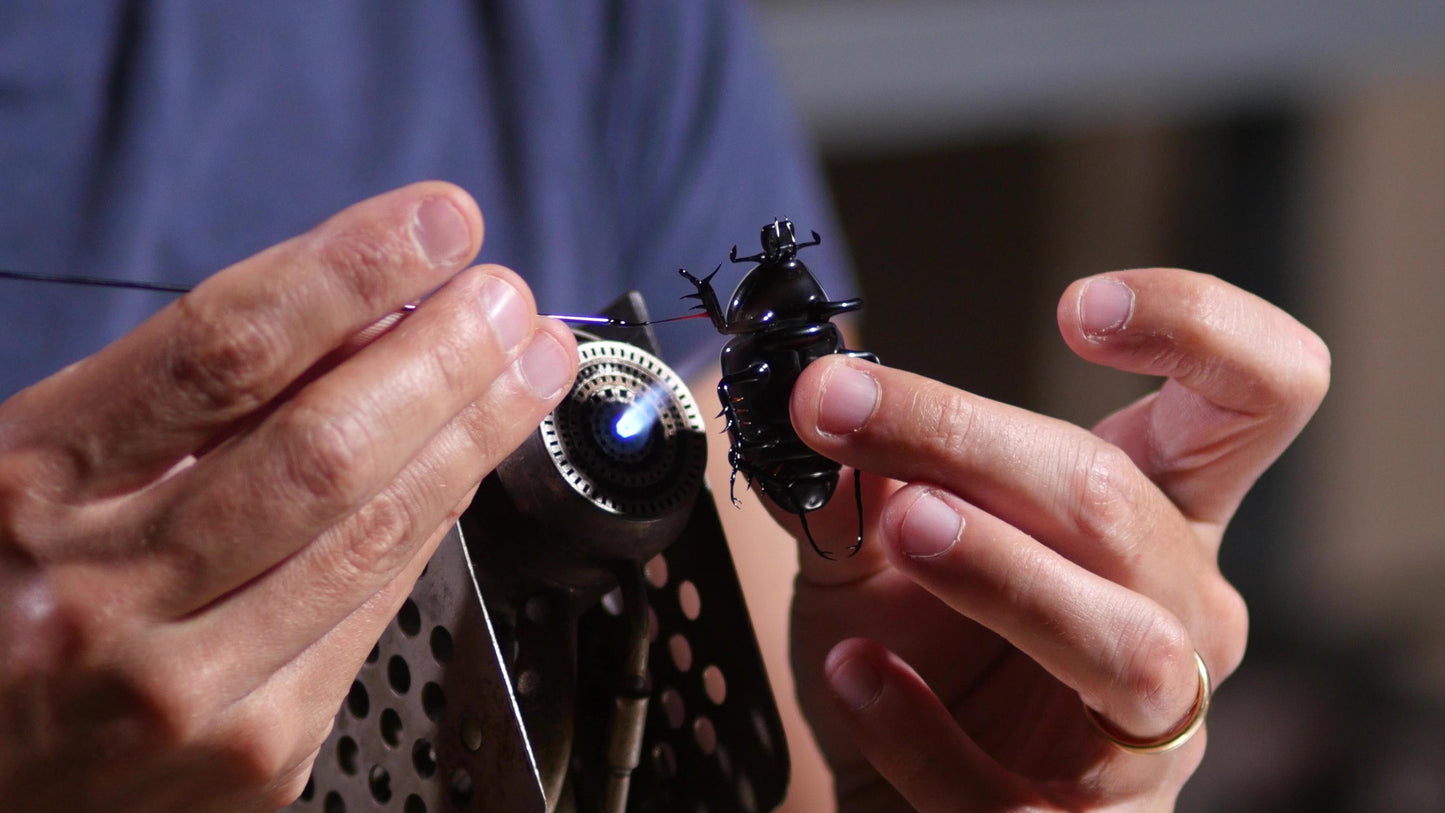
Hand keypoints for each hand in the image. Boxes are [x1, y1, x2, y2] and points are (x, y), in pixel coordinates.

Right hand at [0, 183, 577, 810]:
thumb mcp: (35, 466)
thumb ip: (180, 398)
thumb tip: (356, 319)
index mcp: (29, 491)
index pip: (224, 349)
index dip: (351, 271)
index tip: (435, 225)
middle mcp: (106, 597)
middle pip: (326, 446)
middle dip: (443, 356)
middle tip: (505, 295)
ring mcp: (190, 691)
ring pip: (375, 534)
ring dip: (473, 434)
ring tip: (525, 367)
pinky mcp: (257, 757)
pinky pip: (374, 613)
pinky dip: (432, 523)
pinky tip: (468, 465)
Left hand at [782, 269, 1328, 809]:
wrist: (896, 788)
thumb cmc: (915, 650)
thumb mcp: (873, 550)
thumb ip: (852, 481)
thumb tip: (813, 399)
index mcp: (1152, 515)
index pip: (1255, 395)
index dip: (1201, 327)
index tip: (1078, 308)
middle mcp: (1178, 612)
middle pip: (1120, 504)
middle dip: (969, 440)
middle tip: (842, 406)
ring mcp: (1147, 732)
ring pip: (1119, 644)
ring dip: (1004, 574)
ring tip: (902, 527)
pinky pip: (1014, 786)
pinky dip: (920, 726)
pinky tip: (856, 677)